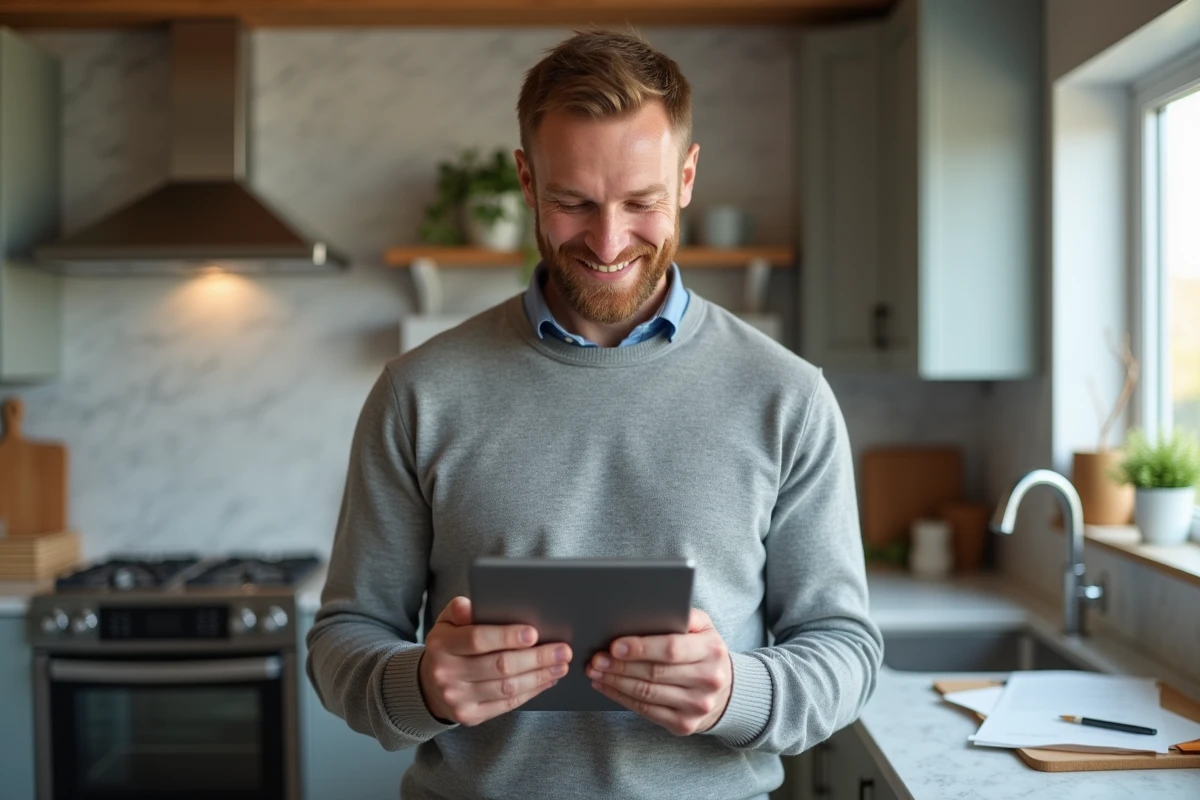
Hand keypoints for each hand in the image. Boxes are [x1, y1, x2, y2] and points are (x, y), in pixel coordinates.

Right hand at [418, 596, 571, 726]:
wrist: (430, 685)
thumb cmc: (449, 645)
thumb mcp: (448, 622)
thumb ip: (460, 610)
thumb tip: (470, 605)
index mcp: (441, 645)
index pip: (477, 639)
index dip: (507, 636)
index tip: (534, 633)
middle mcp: (446, 674)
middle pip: (499, 666)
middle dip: (536, 658)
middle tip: (562, 650)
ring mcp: (458, 698)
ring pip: (507, 688)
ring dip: (539, 676)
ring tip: (560, 665)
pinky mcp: (470, 716)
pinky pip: (507, 704)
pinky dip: (531, 691)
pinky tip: (547, 680)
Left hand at [586, 608, 731, 735]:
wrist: (725, 690)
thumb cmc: (704, 651)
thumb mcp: (703, 627)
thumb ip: (682, 615)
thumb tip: (648, 609)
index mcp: (712, 651)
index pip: (671, 649)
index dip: (641, 648)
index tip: (615, 646)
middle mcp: (708, 680)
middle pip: (655, 673)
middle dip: (620, 666)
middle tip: (596, 658)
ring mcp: (697, 706)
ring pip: (646, 693)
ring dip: (615, 682)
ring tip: (595, 671)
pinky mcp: (684, 724)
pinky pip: (646, 711)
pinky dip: (621, 698)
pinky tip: (606, 687)